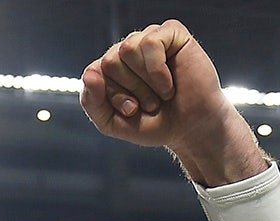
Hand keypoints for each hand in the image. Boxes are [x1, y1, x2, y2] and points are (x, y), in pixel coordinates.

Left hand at [80, 19, 264, 184]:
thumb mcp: (112, 123)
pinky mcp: (171, 33)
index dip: (112, 97)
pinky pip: (151, 43)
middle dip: (131, 90)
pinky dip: (158, 70)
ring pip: (128, 49)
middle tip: (150, 102)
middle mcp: (126, 50)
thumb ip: (92, 102)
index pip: (92, 74)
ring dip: (146, 81)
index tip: (132, 110)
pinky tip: (169, 83)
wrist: (190, 129)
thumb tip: (89, 74)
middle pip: (110, 61)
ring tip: (161, 92)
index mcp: (109, 68)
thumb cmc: (154, 123)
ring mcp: (148, 38)